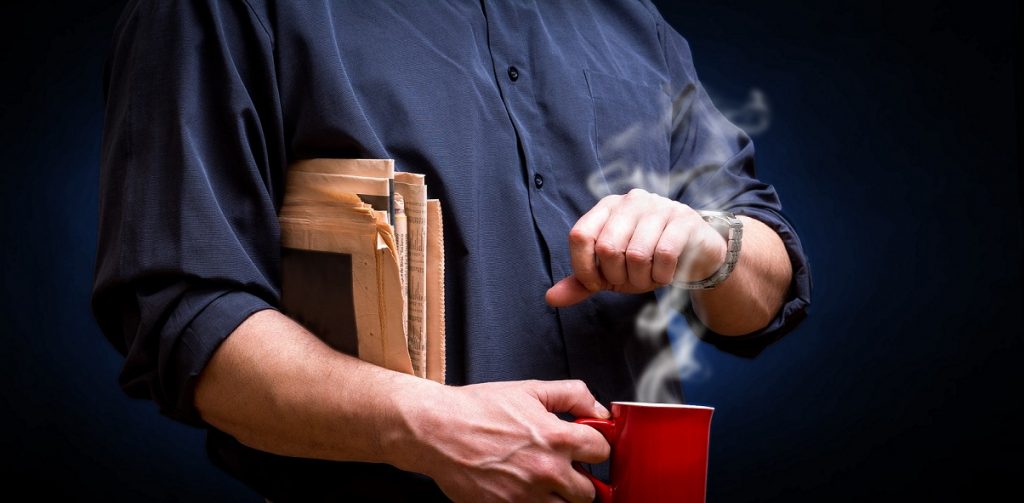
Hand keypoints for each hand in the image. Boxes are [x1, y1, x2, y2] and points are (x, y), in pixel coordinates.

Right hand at [394, 379, 610, 502]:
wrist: (437, 430)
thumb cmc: (477, 409)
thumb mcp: (530, 390)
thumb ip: (572, 394)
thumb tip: (599, 409)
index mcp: (556, 438)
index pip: (602, 452)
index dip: (595, 447)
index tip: (586, 448)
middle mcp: (546, 471)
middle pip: (590, 492)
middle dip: (580, 480)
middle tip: (564, 469)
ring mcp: (527, 496)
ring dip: (559, 498)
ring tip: (543, 482)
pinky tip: (523, 490)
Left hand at [546, 188, 726, 306]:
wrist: (695, 252)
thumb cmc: (646, 260)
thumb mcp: (611, 272)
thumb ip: (583, 282)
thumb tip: (550, 298)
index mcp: (606, 208)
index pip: (579, 236)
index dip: (584, 268)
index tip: (598, 283)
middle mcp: (630, 201)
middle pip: (607, 247)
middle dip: (617, 276)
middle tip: (630, 281)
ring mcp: (659, 206)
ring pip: (637, 254)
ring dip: (643, 279)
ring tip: (650, 278)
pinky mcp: (684, 219)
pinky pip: (665, 254)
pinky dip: (663, 275)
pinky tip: (667, 274)